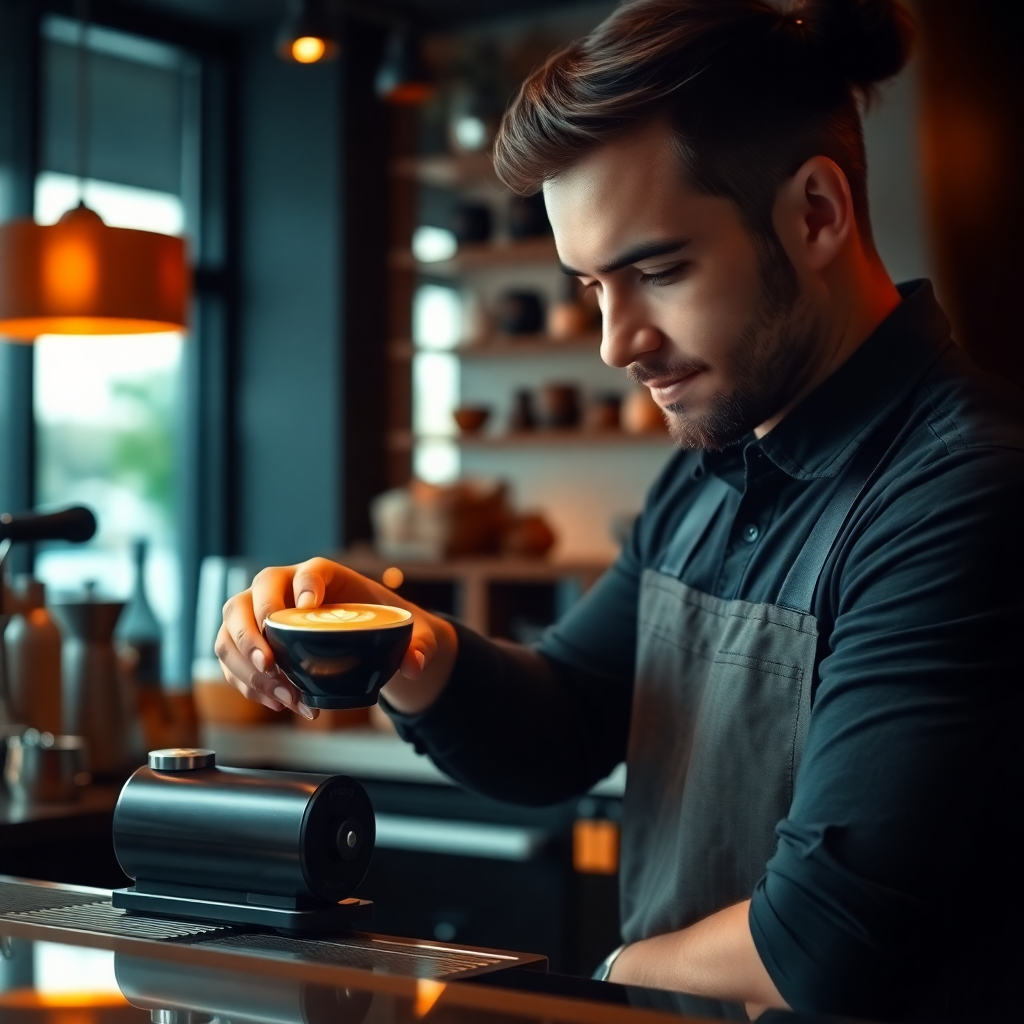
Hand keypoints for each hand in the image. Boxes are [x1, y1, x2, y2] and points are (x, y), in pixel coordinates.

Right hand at [215, 557, 457, 717]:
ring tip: (283, 697)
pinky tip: (276, 703)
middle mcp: (282, 589)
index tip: (308, 604)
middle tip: (271, 665)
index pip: (307, 572)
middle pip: (248, 599)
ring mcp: (258, 615)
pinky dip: (247, 684)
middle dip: (252, 633)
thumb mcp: (409, 631)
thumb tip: (414, 665)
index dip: (303, 584)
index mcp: (322, 576)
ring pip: (229, 632)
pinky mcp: (249, 642)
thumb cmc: (382, 622)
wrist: (365, 637)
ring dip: (247, 668)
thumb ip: (418, 645)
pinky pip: (232, 660)